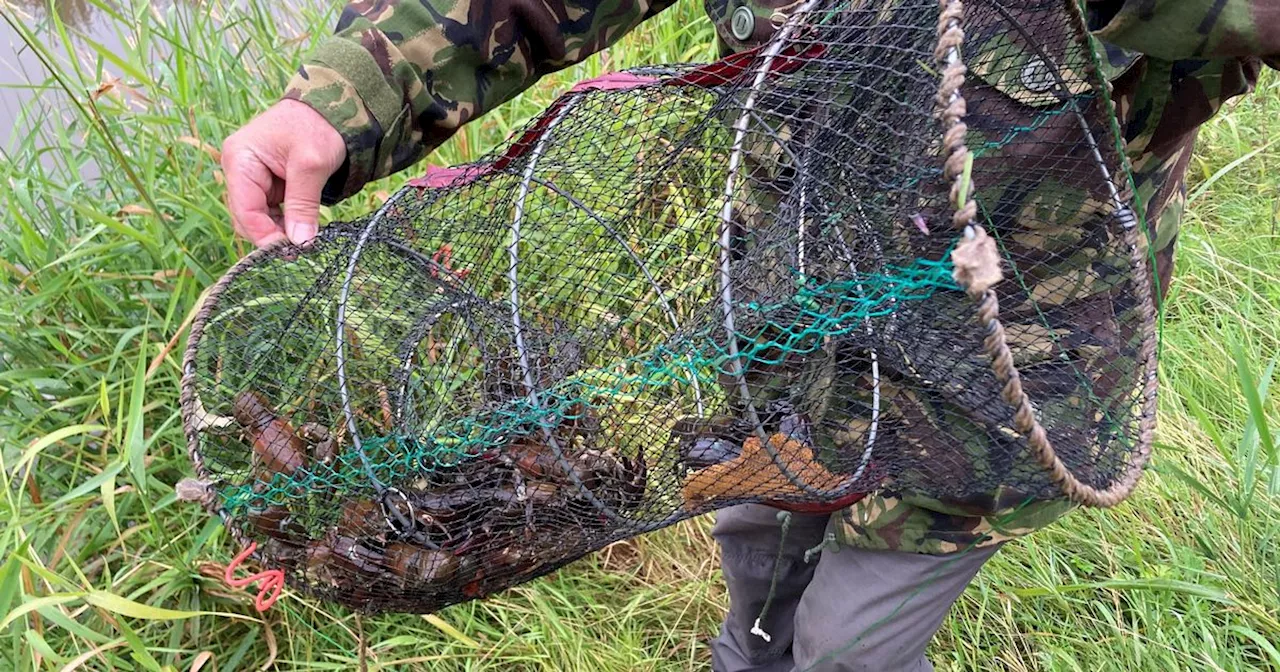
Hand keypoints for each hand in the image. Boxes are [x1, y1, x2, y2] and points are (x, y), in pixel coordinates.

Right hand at [221, 99, 345, 246]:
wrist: (332, 107)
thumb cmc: (318, 127)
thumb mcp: (311, 165)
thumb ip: (303, 205)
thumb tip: (300, 242)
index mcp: (239, 159)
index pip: (244, 209)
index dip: (264, 235)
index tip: (292, 251)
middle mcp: (239, 169)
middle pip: (247, 217)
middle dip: (271, 235)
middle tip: (302, 249)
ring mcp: (252, 177)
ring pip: (258, 218)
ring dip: (280, 231)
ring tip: (306, 240)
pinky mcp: (268, 183)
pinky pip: (271, 211)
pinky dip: (286, 222)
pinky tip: (304, 228)